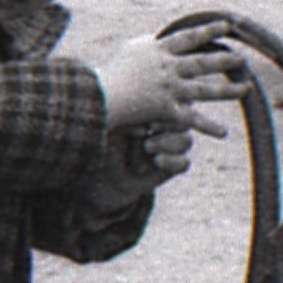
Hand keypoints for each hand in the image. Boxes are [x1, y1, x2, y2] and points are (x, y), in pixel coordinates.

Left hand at [81, 116, 199, 216]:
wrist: (96, 180)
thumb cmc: (97, 149)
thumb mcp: (108, 130)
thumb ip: (125, 121)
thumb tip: (143, 123)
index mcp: (149, 111)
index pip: (168, 103)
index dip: (166, 107)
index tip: (150, 111)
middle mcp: (161, 128)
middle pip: (184, 120)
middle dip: (171, 123)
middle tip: (154, 126)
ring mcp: (167, 148)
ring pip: (186, 141)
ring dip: (170, 142)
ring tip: (147, 146)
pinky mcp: (169, 169)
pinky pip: (184, 163)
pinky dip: (174, 161)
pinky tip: (157, 161)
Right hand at [90, 25, 241, 138]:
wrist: (101, 93)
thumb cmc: (111, 71)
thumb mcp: (130, 50)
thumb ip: (148, 44)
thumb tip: (159, 38)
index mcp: (158, 50)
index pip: (188, 38)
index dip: (208, 31)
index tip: (226, 26)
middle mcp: (168, 67)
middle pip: (202, 62)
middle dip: (224, 60)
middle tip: (242, 59)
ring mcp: (169, 88)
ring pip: (204, 90)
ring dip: (226, 90)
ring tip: (245, 89)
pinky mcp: (166, 109)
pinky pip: (191, 119)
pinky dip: (207, 127)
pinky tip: (223, 132)